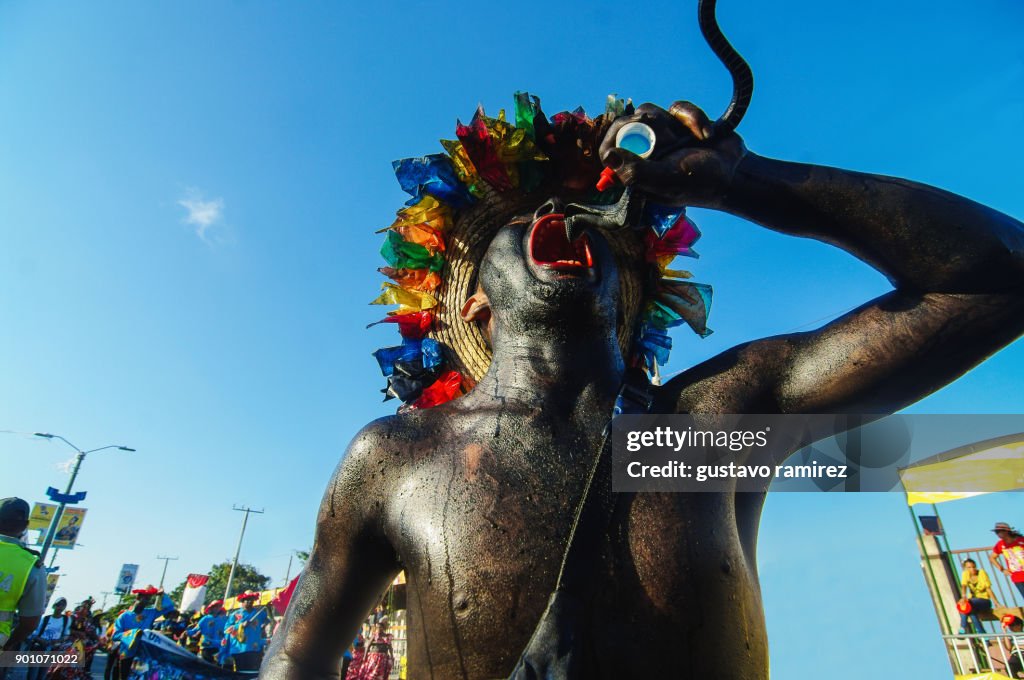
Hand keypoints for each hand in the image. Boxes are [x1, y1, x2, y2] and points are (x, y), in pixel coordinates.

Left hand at [599, 101, 745, 208]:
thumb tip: (609, 157)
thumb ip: (637, 171)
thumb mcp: (668, 180)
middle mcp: (644, 154)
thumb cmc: (702, 183)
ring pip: (649, 112)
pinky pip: (675, 107)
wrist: (736, 171)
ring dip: (674, 123)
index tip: (631, 130)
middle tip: (669, 140)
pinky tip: (706, 135)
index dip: (617, 136)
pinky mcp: (678, 123)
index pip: (609, 149)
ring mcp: (661, 137)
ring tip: (690, 141)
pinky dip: (691, 117)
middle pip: (628, 123)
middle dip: (651, 127)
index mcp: (636, 172)